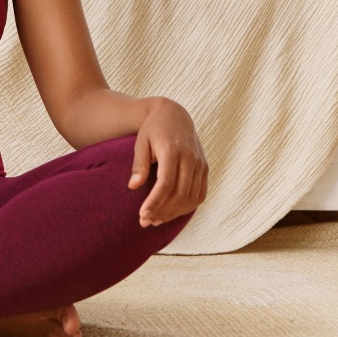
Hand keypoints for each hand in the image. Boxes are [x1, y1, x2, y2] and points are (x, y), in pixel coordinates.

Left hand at [128, 97, 207, 227]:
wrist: (174, 114)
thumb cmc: (153, 129)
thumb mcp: (141, 142)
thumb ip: (139, 164)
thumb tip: (132, 186)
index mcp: (173, 151)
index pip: (166, 184)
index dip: (155, 202)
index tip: (142, 215)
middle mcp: (190, 158)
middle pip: (180, 194)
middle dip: (163, 211)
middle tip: (146, 221)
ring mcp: (200, 164)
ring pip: (191, 197)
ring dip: (175, 213)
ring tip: (156, 219)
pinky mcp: (205, 168)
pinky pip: (200, 194)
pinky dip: (188, 207)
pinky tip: (173, 212)